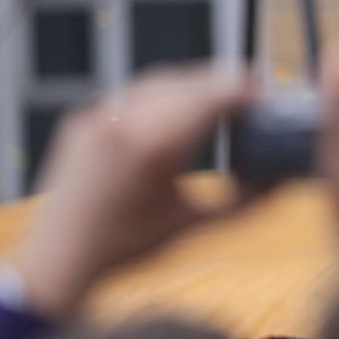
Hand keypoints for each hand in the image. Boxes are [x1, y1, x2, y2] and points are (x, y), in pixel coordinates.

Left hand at [14, 64, 256, 318]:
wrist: (57, 258)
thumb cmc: (126, 246)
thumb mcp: (192, 223)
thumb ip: (242, 203)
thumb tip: (280, 184)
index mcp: (157, 145)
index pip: (213, 96)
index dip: (244, 90)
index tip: (264, 94)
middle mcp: (126, 121)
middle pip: (190, 81)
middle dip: (221, 83)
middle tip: (248, 92)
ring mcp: (100, 117)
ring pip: (158, 81)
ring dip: (191, 84)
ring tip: (213, 98)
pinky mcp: (82, 120)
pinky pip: (129, 94)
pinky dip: (159, 95)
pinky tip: (172, 111)